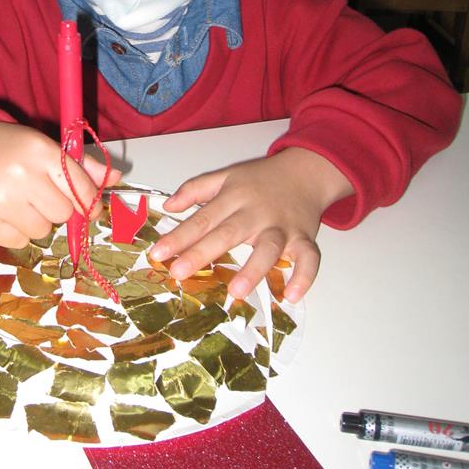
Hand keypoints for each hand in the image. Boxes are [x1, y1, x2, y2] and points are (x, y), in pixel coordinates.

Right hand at [0, 117, 120, 247]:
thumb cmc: (6, 148)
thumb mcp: (42, 146)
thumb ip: (79, 165)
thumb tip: (116, 178)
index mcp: (39, 151)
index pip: (81, 188)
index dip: (89, 201)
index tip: (88, 206)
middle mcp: (20, 175)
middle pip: (63, 213)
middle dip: (57, 209)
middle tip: (40, 195)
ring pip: (42, 231)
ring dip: (36, 222)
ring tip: (18, 201)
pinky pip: (19, 243)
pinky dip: (16, 232)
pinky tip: (3, 211)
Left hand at [149, 148, 353, 303]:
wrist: (306, 172)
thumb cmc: (262, 179)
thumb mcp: (226, 176)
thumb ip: (196, 189)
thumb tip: (168, 206)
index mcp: (234, 196)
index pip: (202, 219)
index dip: (179, 236)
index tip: (158, 253)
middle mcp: (256, 212)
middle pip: (227, 233)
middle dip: (202, 253)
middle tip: (178, 273)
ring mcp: (282, 226)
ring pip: (269, 248)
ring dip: (254, 269)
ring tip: (236, 291)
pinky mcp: (305, 238)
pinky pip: (309, 259)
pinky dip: (304, 277)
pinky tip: (292, 296)